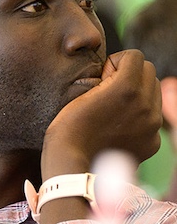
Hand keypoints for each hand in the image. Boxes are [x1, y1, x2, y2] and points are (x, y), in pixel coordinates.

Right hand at [41, 49, 161, 179]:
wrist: (71, 166)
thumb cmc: (69, 128)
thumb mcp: (82, 92)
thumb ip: (109, 78)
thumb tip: (119, 72)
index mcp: (127, 88)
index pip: (135, 56)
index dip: (115, 62)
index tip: (102, 78)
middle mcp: (146, 105)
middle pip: (149, 72)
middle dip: (130, 75)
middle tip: (108, 91)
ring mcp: (152, 126)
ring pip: (154, 94)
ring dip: (137, 95)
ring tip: (113, 110)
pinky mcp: (152, 143)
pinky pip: (151, 119)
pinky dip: (138, 119)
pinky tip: (117, 129)